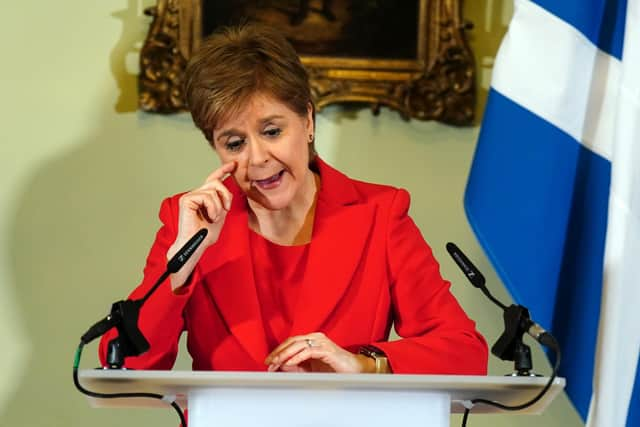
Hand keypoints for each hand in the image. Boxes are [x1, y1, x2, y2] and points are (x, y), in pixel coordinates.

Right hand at [167, 161, 235, 289]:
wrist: (197, 245)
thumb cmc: (206, 234)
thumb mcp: (221, 213)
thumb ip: (223, 201)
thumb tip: (230, 188)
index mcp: (203, 197)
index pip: (213, 179)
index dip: (223, 170)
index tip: (233, 165)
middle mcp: (195, 194)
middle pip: (215, 182)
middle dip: (225, 195)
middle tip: (227, 208)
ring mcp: (190, 196)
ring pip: (213, 191)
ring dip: (219, 207)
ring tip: (214, 218)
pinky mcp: (187, 200)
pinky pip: (207, 196)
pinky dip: (213, 208)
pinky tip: (210, 217)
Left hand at [264, 332, 374, 372]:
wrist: (355, 371)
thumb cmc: (335, 369)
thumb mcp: (311, 369)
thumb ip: (297, 366)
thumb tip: (281, 366)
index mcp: (312, 340)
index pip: (290, 342)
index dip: (278, 351)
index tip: (268, 362)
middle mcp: (316, 337)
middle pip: (292, 341)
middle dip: (278, 352)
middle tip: (268, 363)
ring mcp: (322, 342)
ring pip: (298, 345)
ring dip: (285, 355)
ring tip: (276, 363)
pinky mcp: (327, 349)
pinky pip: (308, 352)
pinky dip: (297, 357)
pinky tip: (289, 363)